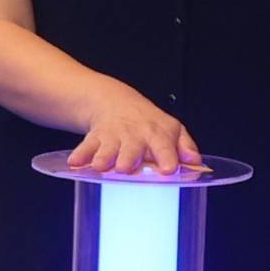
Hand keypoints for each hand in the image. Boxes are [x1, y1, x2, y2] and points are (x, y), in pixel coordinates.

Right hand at [67, 84, 199, 177]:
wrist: (114, 101)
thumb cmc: (147, 122)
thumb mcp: (171, 129)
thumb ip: (185, 146)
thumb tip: (195, 160)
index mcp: (157, 134)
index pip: (165, 145)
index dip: (167, 157)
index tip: (168, 169)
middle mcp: (135, 135)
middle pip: (132, 148)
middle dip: (128, 157)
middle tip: (124, 168)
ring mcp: (113, 136)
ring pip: (107, 147)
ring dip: (103, 156)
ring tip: (100, 166)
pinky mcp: (95, 138)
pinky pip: (86, 146)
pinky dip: (80, 154)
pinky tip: (74, 163)